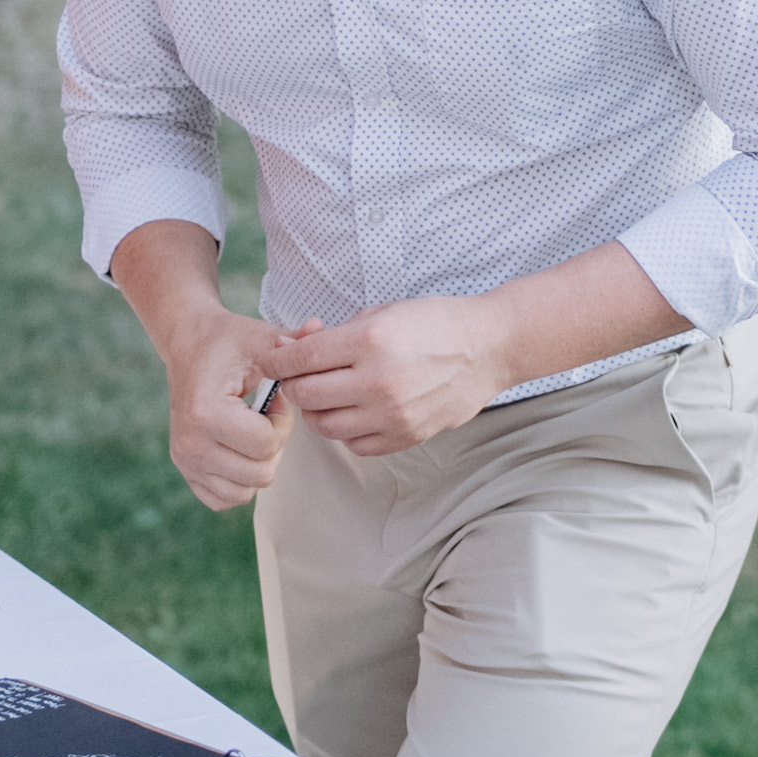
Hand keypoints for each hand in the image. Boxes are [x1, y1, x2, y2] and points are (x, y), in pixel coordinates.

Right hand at [155, 300, 283, 511]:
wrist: (189, 345)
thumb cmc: (228, 343)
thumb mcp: (261, 338)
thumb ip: (293, 341)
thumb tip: (319, 326)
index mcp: (205, 413)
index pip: (267, 445)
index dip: (283, 421)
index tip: (274, 396)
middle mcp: (189, 443)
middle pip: (260, 473)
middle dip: (274, 443)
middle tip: (265, 414)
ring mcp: (184, 460)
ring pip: (245, 492)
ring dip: (259, 462)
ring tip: (252, 428)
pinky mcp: (185, 470)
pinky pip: (225, 499)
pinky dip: (240, 479)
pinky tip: (240, 447)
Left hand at [258, 297, 510, 457]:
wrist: (487, 348)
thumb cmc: (435, 323)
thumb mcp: (383, 312)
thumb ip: (335, 333)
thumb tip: (293, 347)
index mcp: (370, 340)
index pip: (301, 358)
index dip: (276, 360)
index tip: (270, 360)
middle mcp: (377, 380)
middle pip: (306, 395)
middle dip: (293, 384)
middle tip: (297, 377)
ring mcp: (392, 413)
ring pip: (325, 425)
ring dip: (316, 410)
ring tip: (326, 396)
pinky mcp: (406, 435)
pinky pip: (355, 444)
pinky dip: (346, 430)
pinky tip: (354, 412)